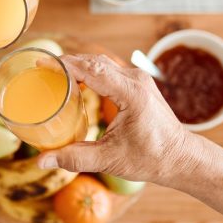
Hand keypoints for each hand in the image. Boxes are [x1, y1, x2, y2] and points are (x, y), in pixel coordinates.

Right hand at [36, 54, 206, 183]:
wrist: (181, 158)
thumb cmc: (151, 159)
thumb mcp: (110, 160)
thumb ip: (74, 158)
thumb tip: (41, 161)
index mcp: (131, 94)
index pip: (92, 70)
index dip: (65, 65)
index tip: (42, 65)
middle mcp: (136, 81)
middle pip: (95, 61)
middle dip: (67, 63)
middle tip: (42, 69)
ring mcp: (139, 80)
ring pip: (102, 63)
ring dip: (78, 65)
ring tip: (54, 73)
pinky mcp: (138, 85)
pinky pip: (109, 71)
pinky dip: (90, 72)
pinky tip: (76, 81)